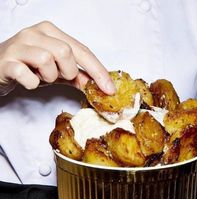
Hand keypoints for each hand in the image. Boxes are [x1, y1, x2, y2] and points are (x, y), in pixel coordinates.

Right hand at [0, 21, 114, 94]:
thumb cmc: (29, 66)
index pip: (82, 51)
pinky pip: (27, 75)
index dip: (98, 71)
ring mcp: (19, 45)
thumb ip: (76, 75)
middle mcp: (35, 33)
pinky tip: (27, 79)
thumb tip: (97, 85)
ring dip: (48, 77)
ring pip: (47, 61)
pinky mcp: (7, 61)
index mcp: (51, 32)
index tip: (109, 89)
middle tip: (57, 76)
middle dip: (67, 72)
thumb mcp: (56, 70)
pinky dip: (32, 83)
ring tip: (39, 76)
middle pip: (66, 53)